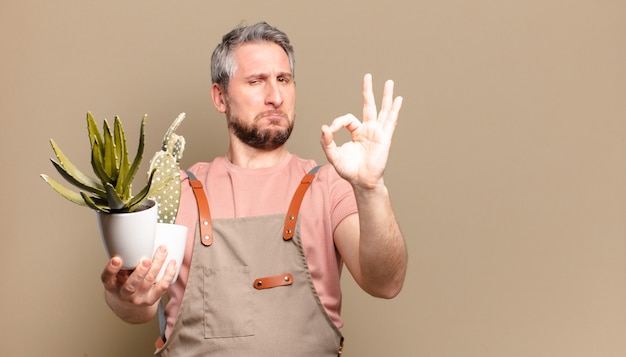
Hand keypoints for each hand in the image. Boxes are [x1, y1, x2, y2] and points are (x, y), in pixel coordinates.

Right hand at [101, 246, 175, 306]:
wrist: (127, 306)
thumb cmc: (122, 283)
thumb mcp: (116, 274)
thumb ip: (122, 260)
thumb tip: (133, 234)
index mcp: (111, 286)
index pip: (107, 278)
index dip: (111, 269)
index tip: (116, 259)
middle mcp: (123, 294)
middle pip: (131, 284)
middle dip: (140, 272)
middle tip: (146, 260)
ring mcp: (138, 299)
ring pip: (149, 282)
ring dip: (157, 265)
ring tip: (162, 251)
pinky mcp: (151, 300)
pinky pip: (162, 287)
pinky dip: (168, 274)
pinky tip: (172, 263)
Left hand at [321, 73, 402, 188]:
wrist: (361, 181)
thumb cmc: (349, 170)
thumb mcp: (333, 154)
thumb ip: (327, 141)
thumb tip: (324, 127)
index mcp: (357, 132)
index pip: (348, 119)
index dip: (338, 123)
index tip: (330, 131)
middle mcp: (368, 129)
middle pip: (369, 105)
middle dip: (368, 91)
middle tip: (368, 76)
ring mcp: (378, 132)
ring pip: (383, 110)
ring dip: (386, 96)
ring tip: (389, 82)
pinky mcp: (385, 137)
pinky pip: (390, 121)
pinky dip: (395, 110)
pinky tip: (399, 100)